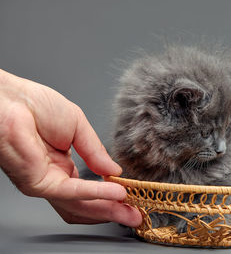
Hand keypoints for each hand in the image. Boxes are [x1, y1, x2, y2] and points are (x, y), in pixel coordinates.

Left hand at [0, 69, 141, 226]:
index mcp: (62, 165)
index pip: (89, 189)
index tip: (131, 195)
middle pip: (86, 205)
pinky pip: (72, 192)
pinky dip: (96, 193)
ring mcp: (46, 183)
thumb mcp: (79, 127)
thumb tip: (114, 171)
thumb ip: (96, 151)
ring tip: (130, 211)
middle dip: (113, 211)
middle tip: (135, 214)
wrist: (11, 99)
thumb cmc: (35, 105)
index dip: (111, 195)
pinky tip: (115, 192)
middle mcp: (54, 178)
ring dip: (107, 209)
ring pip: (80, 205)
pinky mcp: (39, 183)